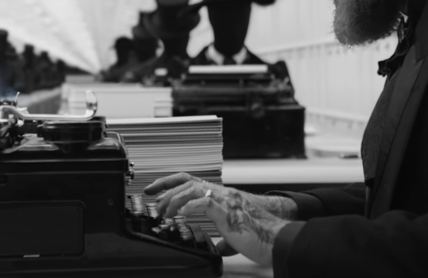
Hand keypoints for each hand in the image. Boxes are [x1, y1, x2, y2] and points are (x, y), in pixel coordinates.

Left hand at [144, 173, 296, 265]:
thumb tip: (217, 247)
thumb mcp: (236, 236)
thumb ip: (224, 239)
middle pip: (188, 181)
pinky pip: (204, 202)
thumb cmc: (259, 237)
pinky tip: (180, 215)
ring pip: (192, 189)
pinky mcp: (227, 211)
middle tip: (151, 198)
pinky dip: (188, 206)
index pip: (193, 183)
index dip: (172, 184)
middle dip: (165, 187)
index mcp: (222, 197)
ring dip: (173, 199)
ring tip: (164, 212)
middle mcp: (223, 193)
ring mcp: (225, 200)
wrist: (276, 239)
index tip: (155, 191)